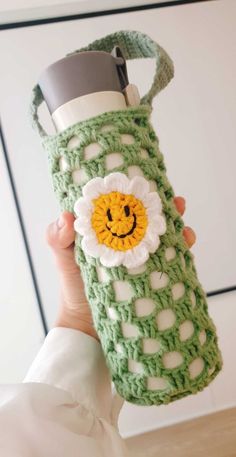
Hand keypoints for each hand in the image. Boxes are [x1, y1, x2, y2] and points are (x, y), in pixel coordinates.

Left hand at [46, 196, 195, 338]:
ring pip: (164, 234)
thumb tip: (66, 217)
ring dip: (177, 226)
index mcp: (107, 230)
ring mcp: (142, 256)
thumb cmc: (74, 286)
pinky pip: (171, 258)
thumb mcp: (62, 258)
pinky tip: (186, 245)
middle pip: (149, 216)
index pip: (124, 205)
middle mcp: (127, 239)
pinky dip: (182, 249)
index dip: (135, 192)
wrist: (86, 323)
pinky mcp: (153, 273)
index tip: (145, 183)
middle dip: (164, 206)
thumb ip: (57, 238)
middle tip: (175, 203)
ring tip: (184, 226)